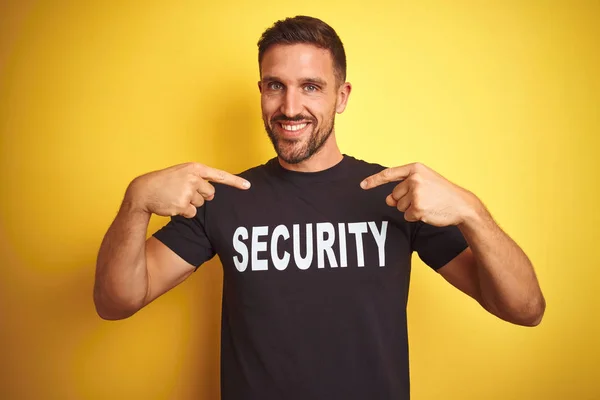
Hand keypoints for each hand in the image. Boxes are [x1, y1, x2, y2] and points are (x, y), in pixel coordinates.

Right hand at [125, 162, 250, 217]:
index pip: (219, 175)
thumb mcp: (182, 173)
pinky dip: (184, 212)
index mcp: (195, 168)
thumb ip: (198, 178)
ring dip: (191, 204)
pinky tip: (173, 205)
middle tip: (184, 192)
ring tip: (176, 197)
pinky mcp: (183, 205)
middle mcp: (194, 178)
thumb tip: (212, 192)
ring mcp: (188, 192)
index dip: (235, 182)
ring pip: (201, 204)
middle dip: (201, 196)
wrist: (144, 190)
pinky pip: (192, 213)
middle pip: (210, 194)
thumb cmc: (164, 182)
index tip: (248, 186)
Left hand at [360, 162, 479, 226]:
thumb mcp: (425, 181)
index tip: (362, 185)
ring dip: (410, 209)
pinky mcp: (417, 208)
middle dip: (404, 200)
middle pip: (394, 195)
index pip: (389, 174)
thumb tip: (387, 200)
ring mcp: (416, 193)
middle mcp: (414, 179)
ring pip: (399, 206)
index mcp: (415, 168)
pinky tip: (428, 211)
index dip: (374, 180)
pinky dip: (415, 217)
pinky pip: (406, 216)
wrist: (461, 205)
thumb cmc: (442, 193)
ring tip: (427, 204)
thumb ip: (404, 187)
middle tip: (423, 198)